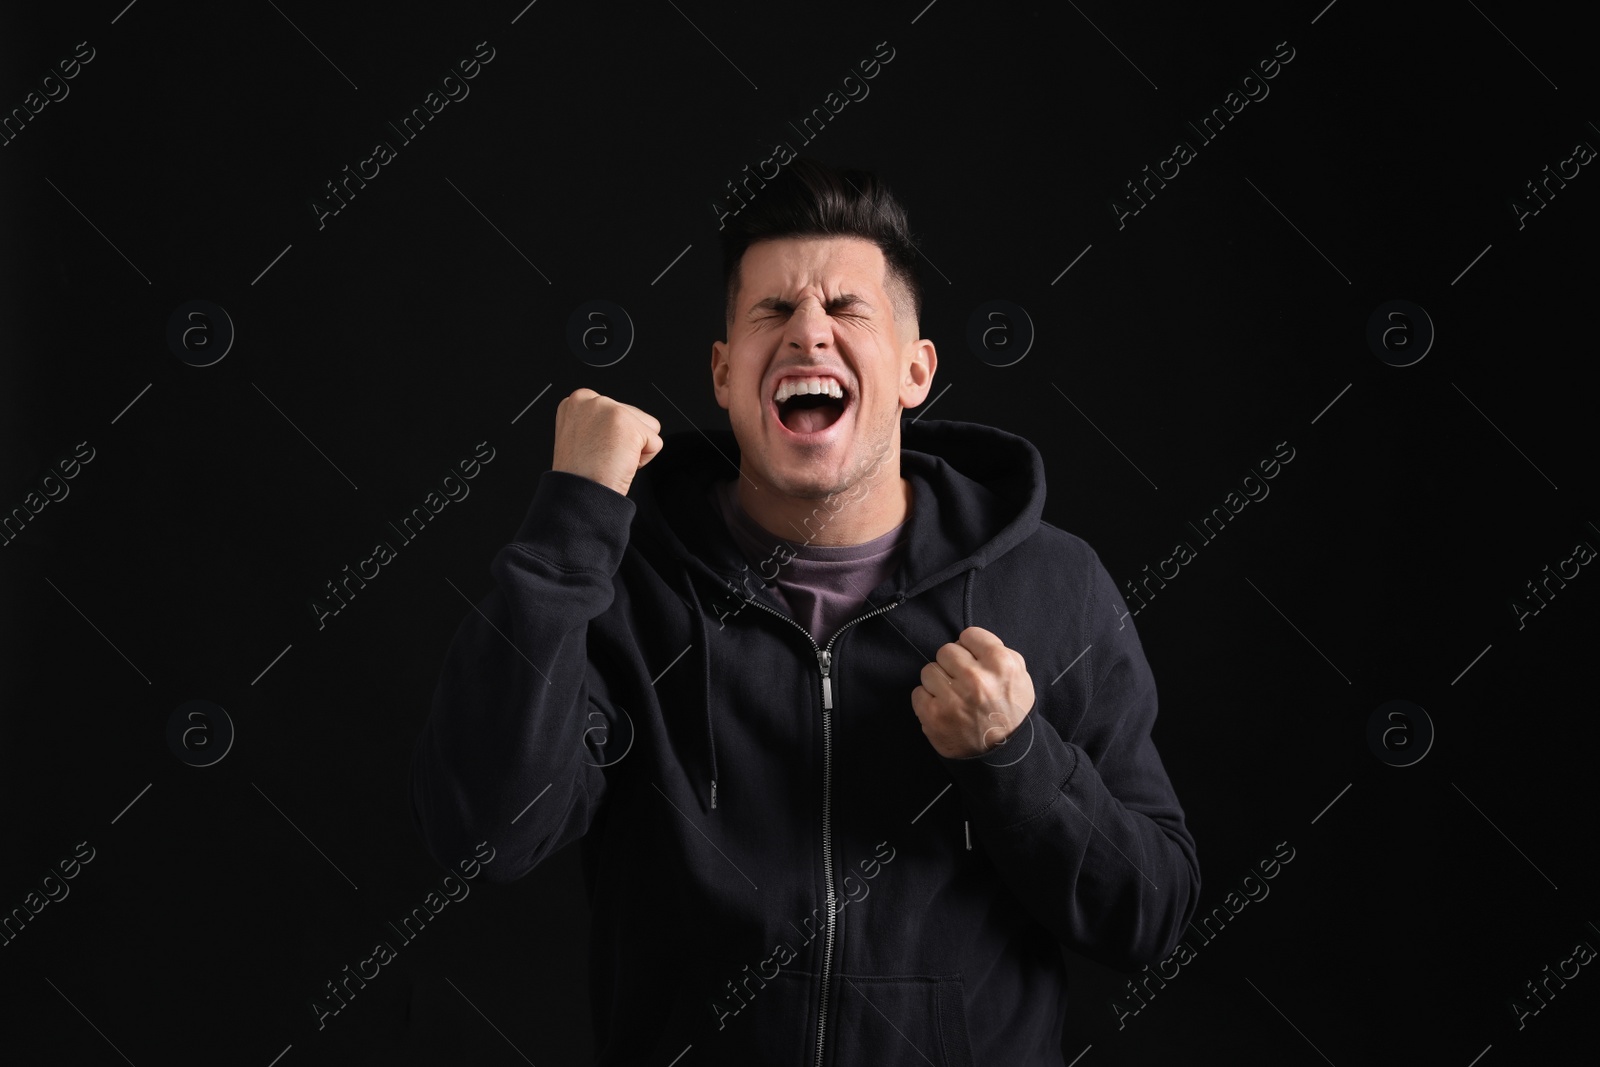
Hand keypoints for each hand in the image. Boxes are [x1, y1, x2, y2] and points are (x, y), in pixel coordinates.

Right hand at [551, 388, 663, 496]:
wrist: (579, 494)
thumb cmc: (579, 474)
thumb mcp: (580, 435)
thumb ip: (599, 422)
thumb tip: (619, 424)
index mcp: (577, 401)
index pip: (618, 411)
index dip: (613, 437)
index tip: (596, 449)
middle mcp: (591, 400)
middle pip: (635, 417)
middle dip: (625, 441)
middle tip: (603, 457)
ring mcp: (610, 409)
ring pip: (648, 427)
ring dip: (635, 448)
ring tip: (610, 459)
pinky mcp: (628, 424)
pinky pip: (655, 444)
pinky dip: (643, 461)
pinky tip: (618, 464)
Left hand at [911, 626, 1035, 758]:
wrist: (1006, 756)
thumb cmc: (1011, 714)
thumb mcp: (1020, 677)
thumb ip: (998, 653)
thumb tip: (970, 642)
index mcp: (1001, 665)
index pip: (970, 635)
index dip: (971, 648)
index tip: (973, 660)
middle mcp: (976, 679)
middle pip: (946, 650)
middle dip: (953, 665)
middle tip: (963, 681)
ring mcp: (953, 698)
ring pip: (929, 670)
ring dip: (938, 682)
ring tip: (953, 697)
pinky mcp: (934, 716)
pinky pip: (918, 693)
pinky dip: (927, 701)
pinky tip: (944, 709)